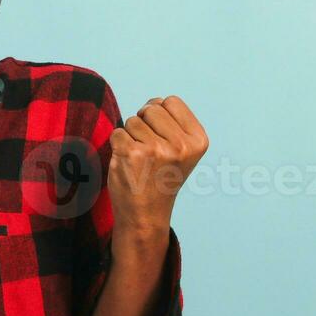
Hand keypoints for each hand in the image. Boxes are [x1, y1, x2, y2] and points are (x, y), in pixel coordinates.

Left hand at [107, 95, 207, 236]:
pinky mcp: (133, 154)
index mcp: (198, 140)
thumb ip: (171, 123)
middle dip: (144, 123)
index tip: (161, 137)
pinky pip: (117, 132)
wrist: (146, 214)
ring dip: (131, 137)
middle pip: (151, 107)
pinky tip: (128, 163)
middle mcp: (181, 145)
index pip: (171, 101)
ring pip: (132, 120)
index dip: (159, 114)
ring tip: (140, 160)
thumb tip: (153, 102)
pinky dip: (117, 145)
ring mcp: (157, 149)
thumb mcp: (181, 151)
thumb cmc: (160, 178)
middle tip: (149, 151)